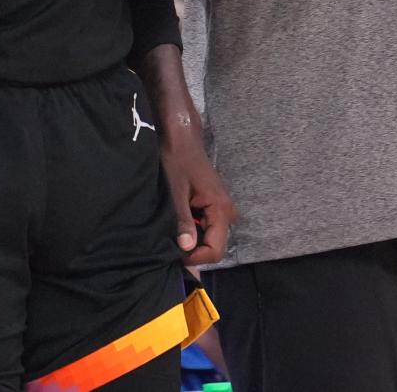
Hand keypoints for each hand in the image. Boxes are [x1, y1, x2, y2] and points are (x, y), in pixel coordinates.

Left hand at [159, 127, 236, 266]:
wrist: (181, 138)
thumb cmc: (177, 161)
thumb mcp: (176, 193)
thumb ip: (183, 221)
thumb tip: (186, 249)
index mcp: (221, 209)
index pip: (216, 250)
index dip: (196, 258)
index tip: (174, 255)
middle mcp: (226, 211)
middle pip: (214, 245)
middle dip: (193, 250)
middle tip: (170, 245)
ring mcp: (221, 207)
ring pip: (209, 236)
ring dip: (192, 239)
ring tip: (172, 233)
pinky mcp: (213, 204)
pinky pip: (206, 225)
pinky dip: (192, 229)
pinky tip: (177, 223)